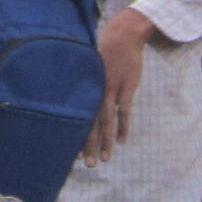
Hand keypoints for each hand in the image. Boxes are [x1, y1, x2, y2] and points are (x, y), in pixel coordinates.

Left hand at [87, 7, 150, 163]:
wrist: (123, 36)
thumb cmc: (104, 52)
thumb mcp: (89, 68)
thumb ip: (84, 84)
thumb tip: (77, 100)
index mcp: (86, 88)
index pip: (80, 118)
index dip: (78, 137)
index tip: (75, 155)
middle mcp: (96, 91)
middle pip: (91, 124)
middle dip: (89, 146)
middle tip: (87, 165)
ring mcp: (112, 90)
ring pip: (107, 121)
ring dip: (105, 142)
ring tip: (104, 160)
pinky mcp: (127, 87)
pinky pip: (124, 111)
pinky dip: (123, 127)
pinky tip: (121, 141)